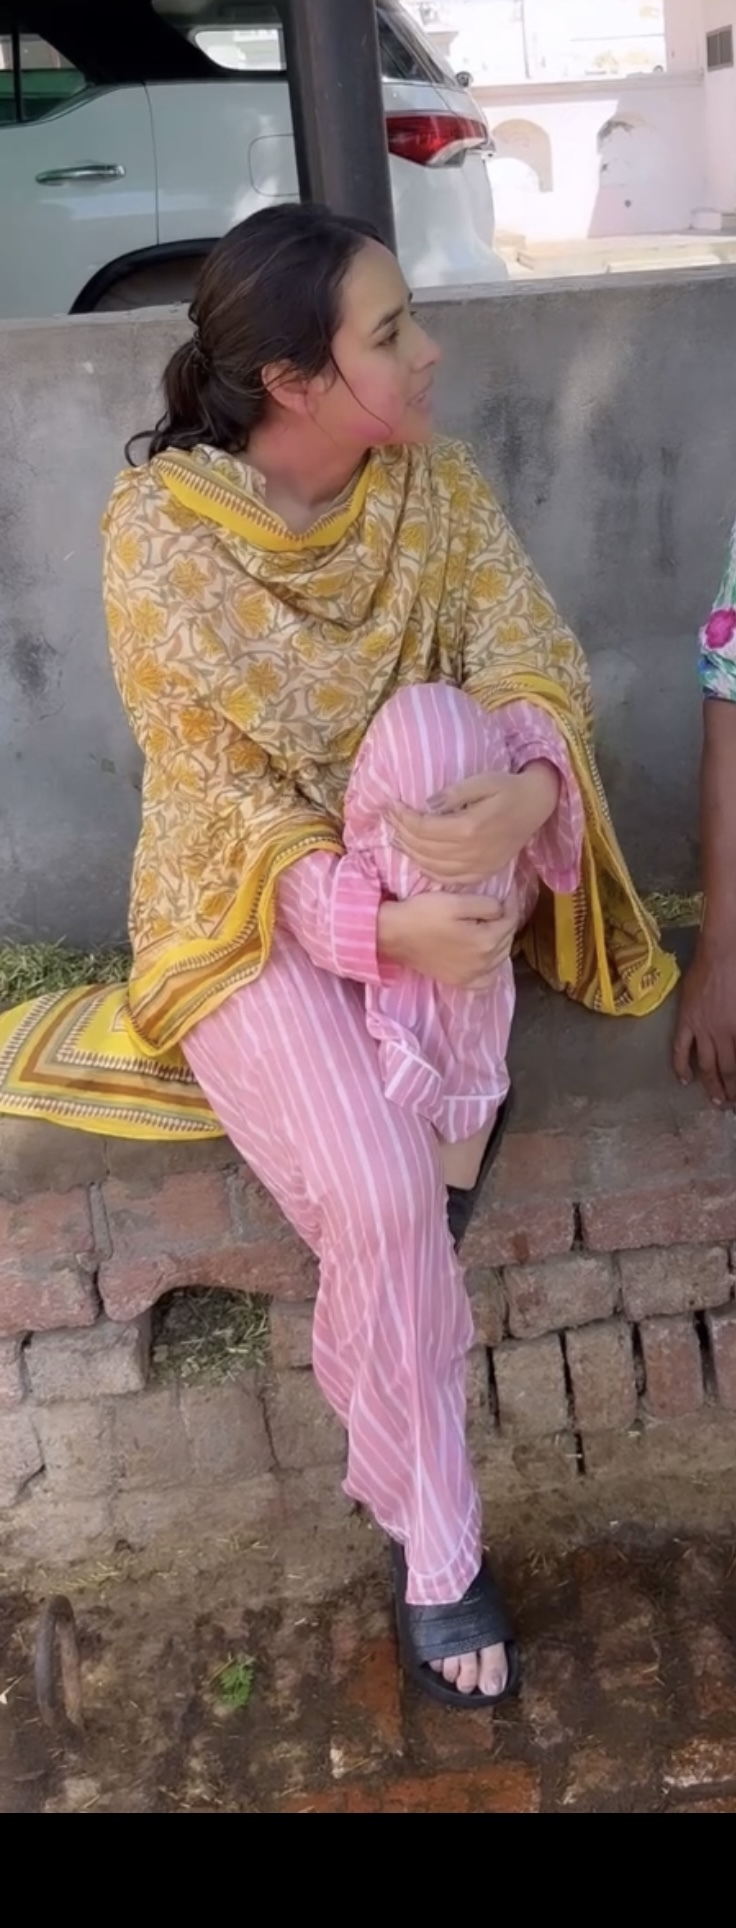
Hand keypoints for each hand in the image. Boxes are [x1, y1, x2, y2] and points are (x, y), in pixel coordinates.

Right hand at [378, 888, 518, 989]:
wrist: (394, 935)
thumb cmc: (423, 914)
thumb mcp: (457, 902)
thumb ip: (487, 905)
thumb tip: (503, 909)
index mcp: (486, 941)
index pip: (510, 920)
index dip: (511, 903)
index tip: (509, 890)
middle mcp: (484, 963)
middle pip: (507, 939)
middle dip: (506, 920)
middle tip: (499, 904)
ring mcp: (471, 975)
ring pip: (501, 957)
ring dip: (501, 940)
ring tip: (491, 924)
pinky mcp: (459, 981)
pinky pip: (487, 980)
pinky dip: (492, 969)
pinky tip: (486, 957)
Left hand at [388, 763, 559, 884]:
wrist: (537, 806)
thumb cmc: (508, 788)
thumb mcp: (483, 780)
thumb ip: (455, 793)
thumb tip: (428, 804)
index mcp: (470, 827)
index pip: (423, 827)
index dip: (403, 816)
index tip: (390, 804)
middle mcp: (471, 852)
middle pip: (423, 848)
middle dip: (401, 832)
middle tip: (389, 817)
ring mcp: (477, 866)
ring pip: (431, 866)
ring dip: (410, 852)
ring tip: (396, 837)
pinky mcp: (482, 873)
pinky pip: (448, 879)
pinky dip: (428, 871)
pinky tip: (417, 858)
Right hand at [673, 936, 735, 1105]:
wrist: (722, 952)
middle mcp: (721, 1034)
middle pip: (727, 1069)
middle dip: (731, 1090)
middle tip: (731, 1106)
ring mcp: (702, 1029)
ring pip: (706, 1064)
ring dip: (711, 1085)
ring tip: (716, 1101)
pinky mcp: (686, 1021)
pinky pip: (681, 1048)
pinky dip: (681, 1066)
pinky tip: (685, 1080)